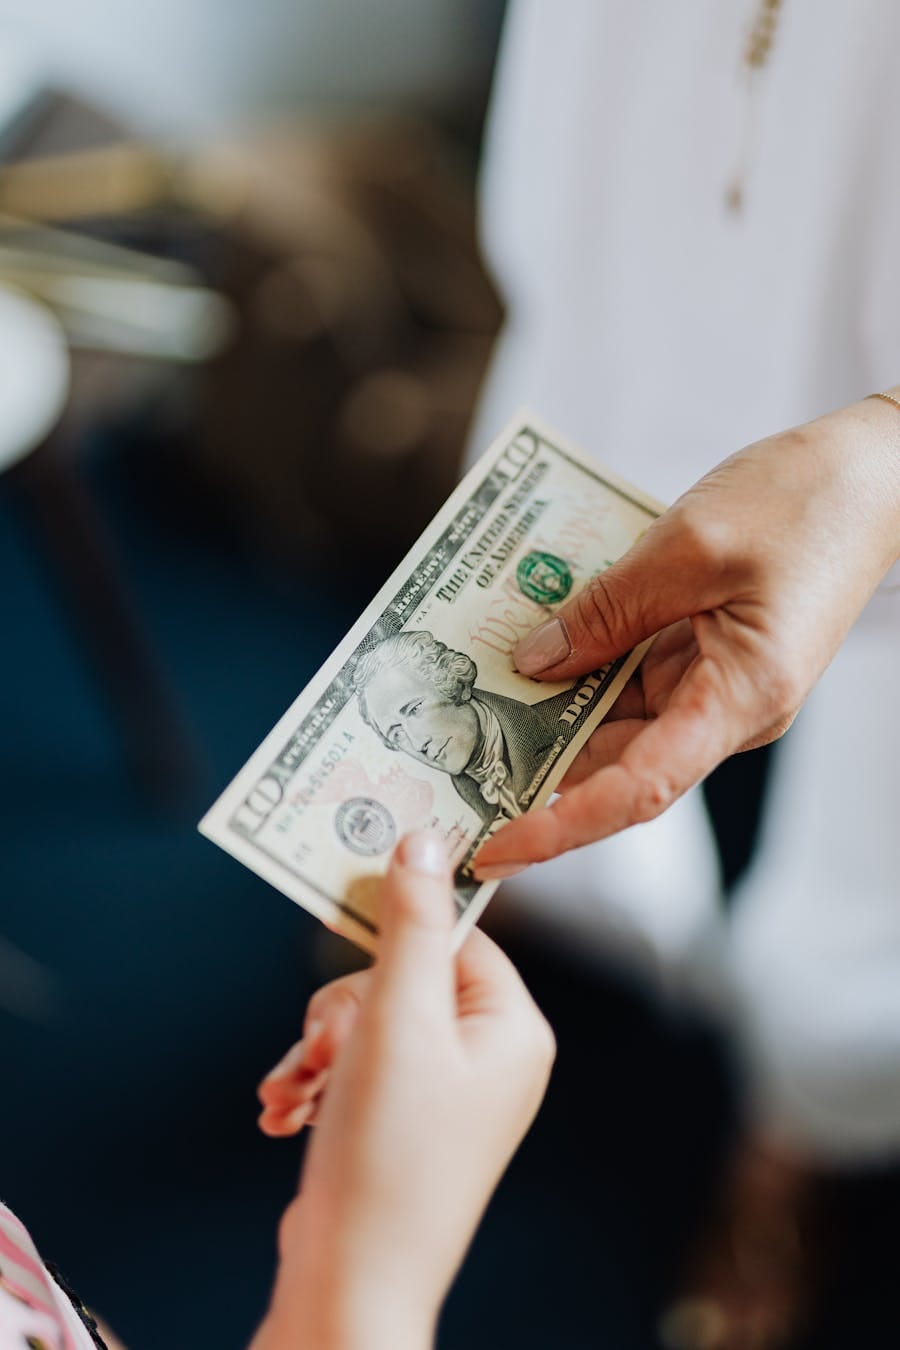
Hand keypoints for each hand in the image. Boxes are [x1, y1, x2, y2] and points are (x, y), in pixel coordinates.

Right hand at [251, 831, 554, 1349]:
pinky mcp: (400, 1123)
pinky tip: (283, 1113)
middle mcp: (488, 1059)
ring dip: (316, 1046)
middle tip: (320, 1046)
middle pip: (401, 978)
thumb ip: (411, 923)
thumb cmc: (387, 1149)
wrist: (350, 1282)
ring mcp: (444, 1096)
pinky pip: (353, 1068)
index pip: (457, 933)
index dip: (398, 924)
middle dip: (342, 1009)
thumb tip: (425, 837)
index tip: (344, 906)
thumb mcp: (398, 1017)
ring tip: (290, 1091)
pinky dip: (314, 1081)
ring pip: (365, 1022)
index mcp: (512, 1028)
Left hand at [474, 393, 899, 878]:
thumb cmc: (800, 502)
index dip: (560, 827)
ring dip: (550, 717)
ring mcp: (715, 682)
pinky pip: (630, 676)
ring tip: (468, 715)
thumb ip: (605, 610)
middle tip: (451, 781)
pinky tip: (525, 651)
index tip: (493, 847)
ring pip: (617, 721)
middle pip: (617, 763)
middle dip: (534, 774)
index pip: (637, 790)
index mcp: (739, 698)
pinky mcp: (704, 651)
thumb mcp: (687, 547)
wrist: (870, 471)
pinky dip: (580, 668)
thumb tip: (532, 662)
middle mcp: (725, 708)